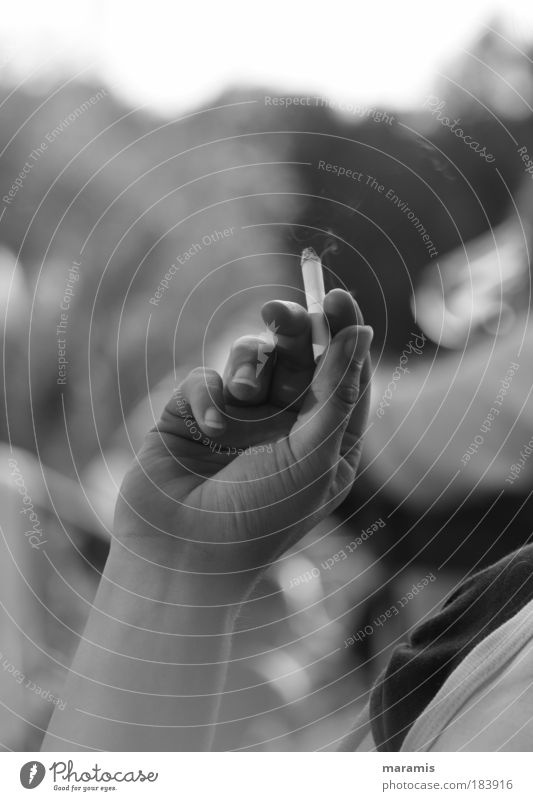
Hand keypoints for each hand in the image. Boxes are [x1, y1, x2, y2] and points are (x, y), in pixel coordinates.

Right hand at [114, 289, 372, 598]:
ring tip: (243, 397)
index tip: (336, 298)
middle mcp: (283, 426)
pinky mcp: (193, 416)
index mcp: (324, 439)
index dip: (341, 332)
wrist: (181, 559)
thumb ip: (337, 392)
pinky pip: (205, 380)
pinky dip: (208, 397)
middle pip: (295, 356)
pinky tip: (209, 430)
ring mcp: (237, 420)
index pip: (341, 374)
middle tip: (280, 313)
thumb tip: (362, 331)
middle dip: (292, 330)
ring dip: (249, 368)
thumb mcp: (314, 456)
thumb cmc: (261, 517)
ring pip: (250, 360)